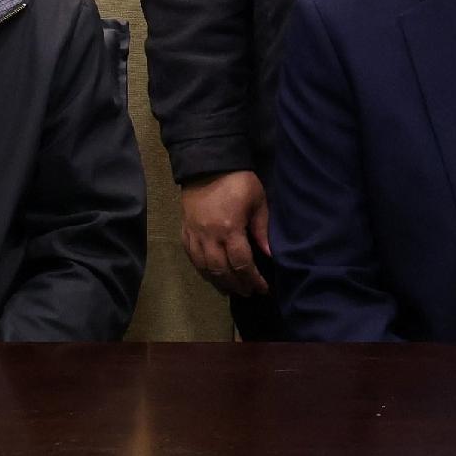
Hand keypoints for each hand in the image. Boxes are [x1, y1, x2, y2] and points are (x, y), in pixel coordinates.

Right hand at [179, 171, 272, 297]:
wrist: (207, 163)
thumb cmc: (237, 181)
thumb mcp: (257, 201)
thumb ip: (262, 229)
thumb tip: (269, 254)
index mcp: (229, 229)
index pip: (242, 264)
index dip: (253, 279)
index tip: (263, 288)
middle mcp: (209, 236)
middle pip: (222, 271)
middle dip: (237, 285)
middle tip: (249, 292)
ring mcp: (194, 234)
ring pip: (204, 268)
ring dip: (219, 282)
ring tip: (232, 288)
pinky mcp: (185, 230)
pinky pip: (191, 257)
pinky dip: (202, 269)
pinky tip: (212, 274)